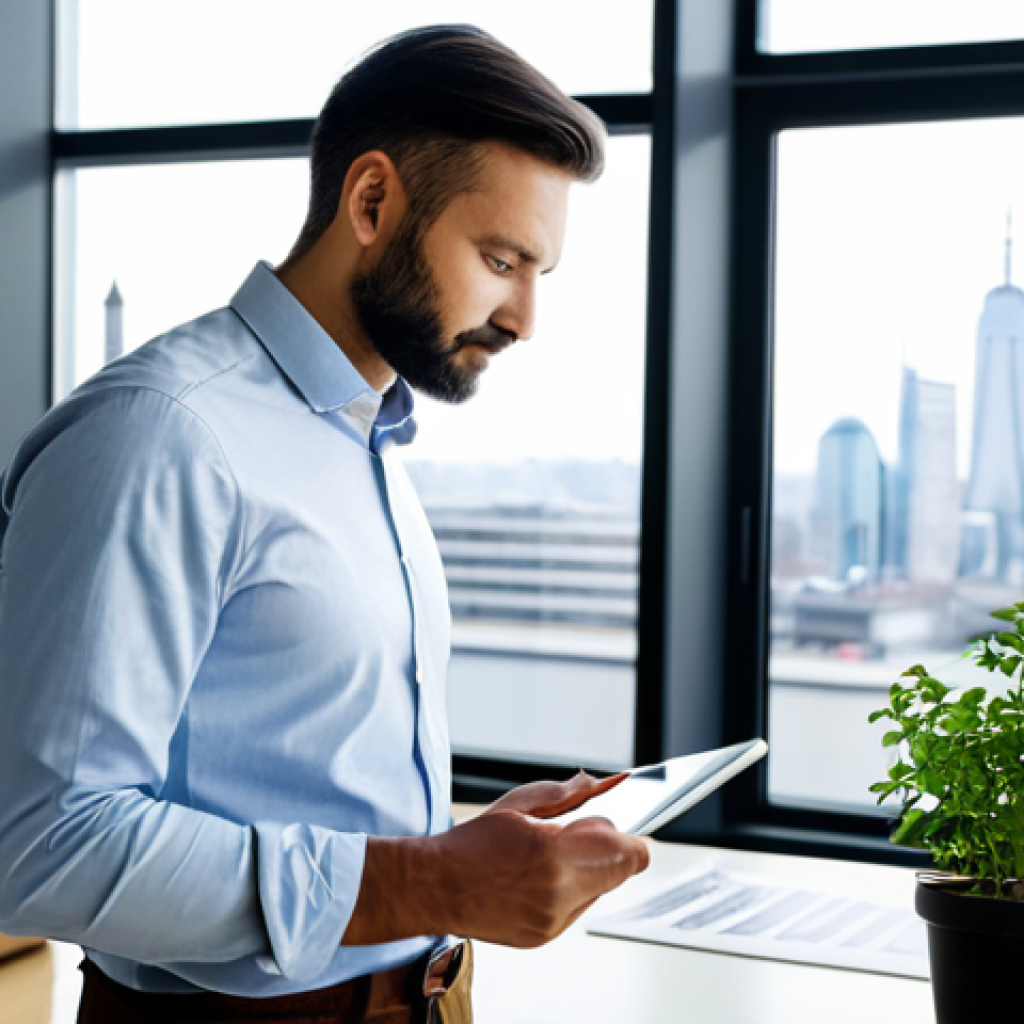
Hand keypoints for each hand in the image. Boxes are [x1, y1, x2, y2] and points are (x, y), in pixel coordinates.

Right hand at [343, 776, 648, 948]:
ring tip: (550, 856)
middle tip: (577, 834)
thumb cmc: (472, 843)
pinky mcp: (544, 937)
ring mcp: (553, 921)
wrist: (436, 887)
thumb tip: (599, 783)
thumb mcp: (518, 805)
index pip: (628, 854)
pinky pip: (576, 908)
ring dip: (588, 871)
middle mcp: (560, 894)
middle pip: (618, 873)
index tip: (618, 826)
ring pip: (598, 891)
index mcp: (555, 855)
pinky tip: (538, 877)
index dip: (629, 837)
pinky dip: (569, 890)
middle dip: (608, 850)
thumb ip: (566, 794)